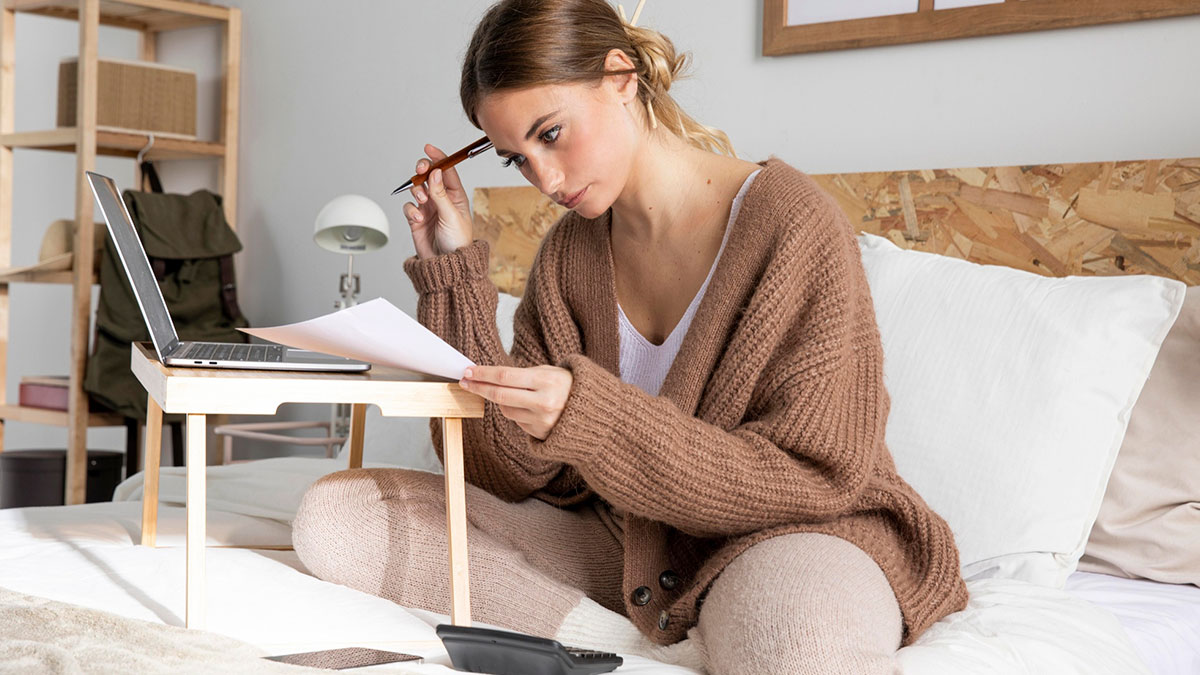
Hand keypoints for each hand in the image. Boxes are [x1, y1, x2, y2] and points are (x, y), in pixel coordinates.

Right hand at [402, 144, 473, 259]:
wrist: (446, 265)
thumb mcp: (452, 216)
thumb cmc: (457, 243)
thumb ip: (441, 194)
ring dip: (417, 191)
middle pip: (429, 176)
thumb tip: (436, 173)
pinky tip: (418, 219)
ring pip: (417, 189)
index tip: (429, 148)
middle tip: (420, 171)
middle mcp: (441, 199)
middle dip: (423, 171)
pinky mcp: (416, 219)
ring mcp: (428, 208)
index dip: (438, 158)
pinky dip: (411, 210)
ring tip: (423, 201)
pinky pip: (409, 207)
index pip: (446, 171)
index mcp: (456, 196)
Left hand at [459, 365, 572, 440]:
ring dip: (500, 400)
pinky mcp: (539, 434)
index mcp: (546, 381)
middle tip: (465, 382)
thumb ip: (525, 374)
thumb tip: (492, 375)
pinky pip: (517, 421)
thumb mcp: (552, 372)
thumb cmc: (571, 387)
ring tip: (512, 393)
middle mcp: (543, 403)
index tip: (468, 371)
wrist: (595, 415)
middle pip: (499, 395)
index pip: (505, 376)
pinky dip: (516, 412)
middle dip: (479, 387)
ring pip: (505, 410)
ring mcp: (541, 421)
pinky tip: (528, 407)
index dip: (483, 374)